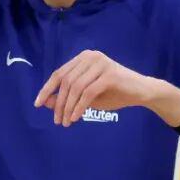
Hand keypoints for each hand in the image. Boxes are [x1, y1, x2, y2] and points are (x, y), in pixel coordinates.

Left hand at [34, 50, 179, 126]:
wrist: (142, 92)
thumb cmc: (114, 93)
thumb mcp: (86, 96)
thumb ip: (66, 96)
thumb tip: (44, 102)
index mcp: (83, 58)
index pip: (60, 73)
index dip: (47, 89)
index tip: (37, 104)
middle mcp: (91, 57)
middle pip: (66, 81)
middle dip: (58, 103)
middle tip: (57, 120)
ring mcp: (100, 64)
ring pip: (76, 87)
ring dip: (68, 107)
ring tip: (66, 122)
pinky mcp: (109, 74)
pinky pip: (88, 93)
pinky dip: (79, 107)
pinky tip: (76, 118)